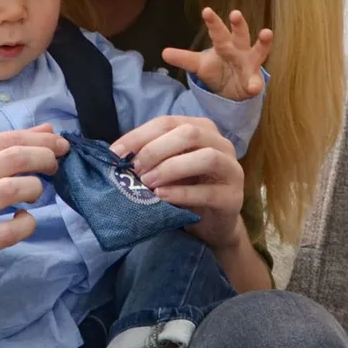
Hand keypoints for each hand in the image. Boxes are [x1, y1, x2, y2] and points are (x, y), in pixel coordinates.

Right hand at [0, 124, 69, 280]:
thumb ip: (6, 147)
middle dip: (44, 158)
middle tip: (54, 166)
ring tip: (34, 193)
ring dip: (35, 188)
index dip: (42, 140)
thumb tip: (48, 130)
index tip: (61, 146)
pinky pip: (13, 230)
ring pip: (13, 189)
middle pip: (14, 158)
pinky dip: (27, 223)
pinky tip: (23, 219)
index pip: (8, 139)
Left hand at [111, 116, 245, 250]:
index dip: (139, 135)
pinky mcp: (233, 198)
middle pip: (189, 133)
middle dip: (156, 150)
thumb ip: (150, 158)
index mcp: (202, 129)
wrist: (213, 224)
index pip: (168, 122)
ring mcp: (231, 170)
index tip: (115, 153)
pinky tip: (162, 197)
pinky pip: (208, 192)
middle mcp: (221, 144)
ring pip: (206, 158)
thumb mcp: (167, 169)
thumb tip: (118, 155)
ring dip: (171, 168)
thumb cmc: (187, 190)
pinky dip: (182, 193)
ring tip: (147, 183)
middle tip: (135, 169)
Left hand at [161, 8, 272, 100]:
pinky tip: (253, 88)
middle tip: (235, 13)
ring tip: (266, 33)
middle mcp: (239, 49)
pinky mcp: (254, 80)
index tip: (206, 11)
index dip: (212, 21)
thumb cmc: (217, 70)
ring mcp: (250, 63)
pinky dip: (255, 85)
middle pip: (240, 34)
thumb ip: (184, 59)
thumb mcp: (199, 65)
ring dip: (263, 42)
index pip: (217, 31)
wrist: (231, 89)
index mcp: (224, 44)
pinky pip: (256, 82)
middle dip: (239, 25)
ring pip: (259, 50)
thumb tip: (163, 53)